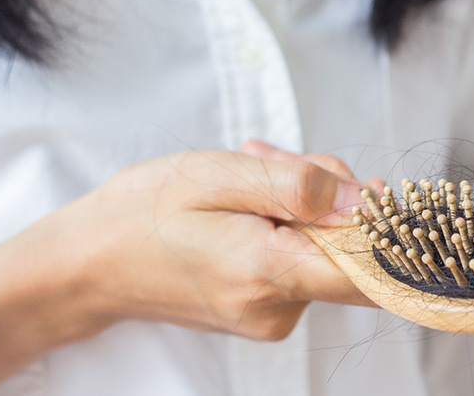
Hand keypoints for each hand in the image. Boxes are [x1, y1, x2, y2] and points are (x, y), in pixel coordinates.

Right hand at [0, 147, 370, 384]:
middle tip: (273, 158)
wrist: (88, 262)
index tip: (371, 186)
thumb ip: (299, 186)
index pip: (369, 270)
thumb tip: (365, 198)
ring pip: (322, 246)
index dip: (385, 224)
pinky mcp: (263, 310)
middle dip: (324, 191)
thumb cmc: (144, 213)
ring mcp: (270, 316)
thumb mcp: (222, 175)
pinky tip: (248, 199)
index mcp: (268, 274)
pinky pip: (300, 257)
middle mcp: (277, 308)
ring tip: (248, 174)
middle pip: (346, 246)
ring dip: (299, 201)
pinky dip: (285, 222)